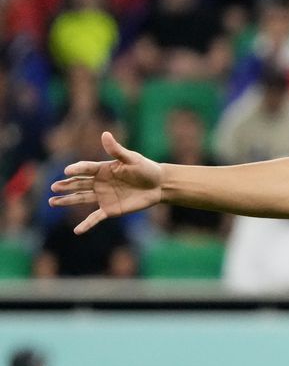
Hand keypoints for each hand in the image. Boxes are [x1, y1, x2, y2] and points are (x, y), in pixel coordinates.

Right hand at [48, 131, 163, 234]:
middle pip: (79, 184)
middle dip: (66, 186)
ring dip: (67, 200)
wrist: (158, 185)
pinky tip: (77, 231)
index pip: (86, 169)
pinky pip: (95, 217)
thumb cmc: (145, 169)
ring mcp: (103, 196)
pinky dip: (87, 224)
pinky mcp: (110, 209)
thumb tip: (105, 134)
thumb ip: (117, 150)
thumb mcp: (132, 158)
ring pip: (81, 199)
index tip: (67, 171)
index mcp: (102, 169)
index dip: (77, 169)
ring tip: (52, 201)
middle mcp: (99, 182)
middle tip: (52, 187)